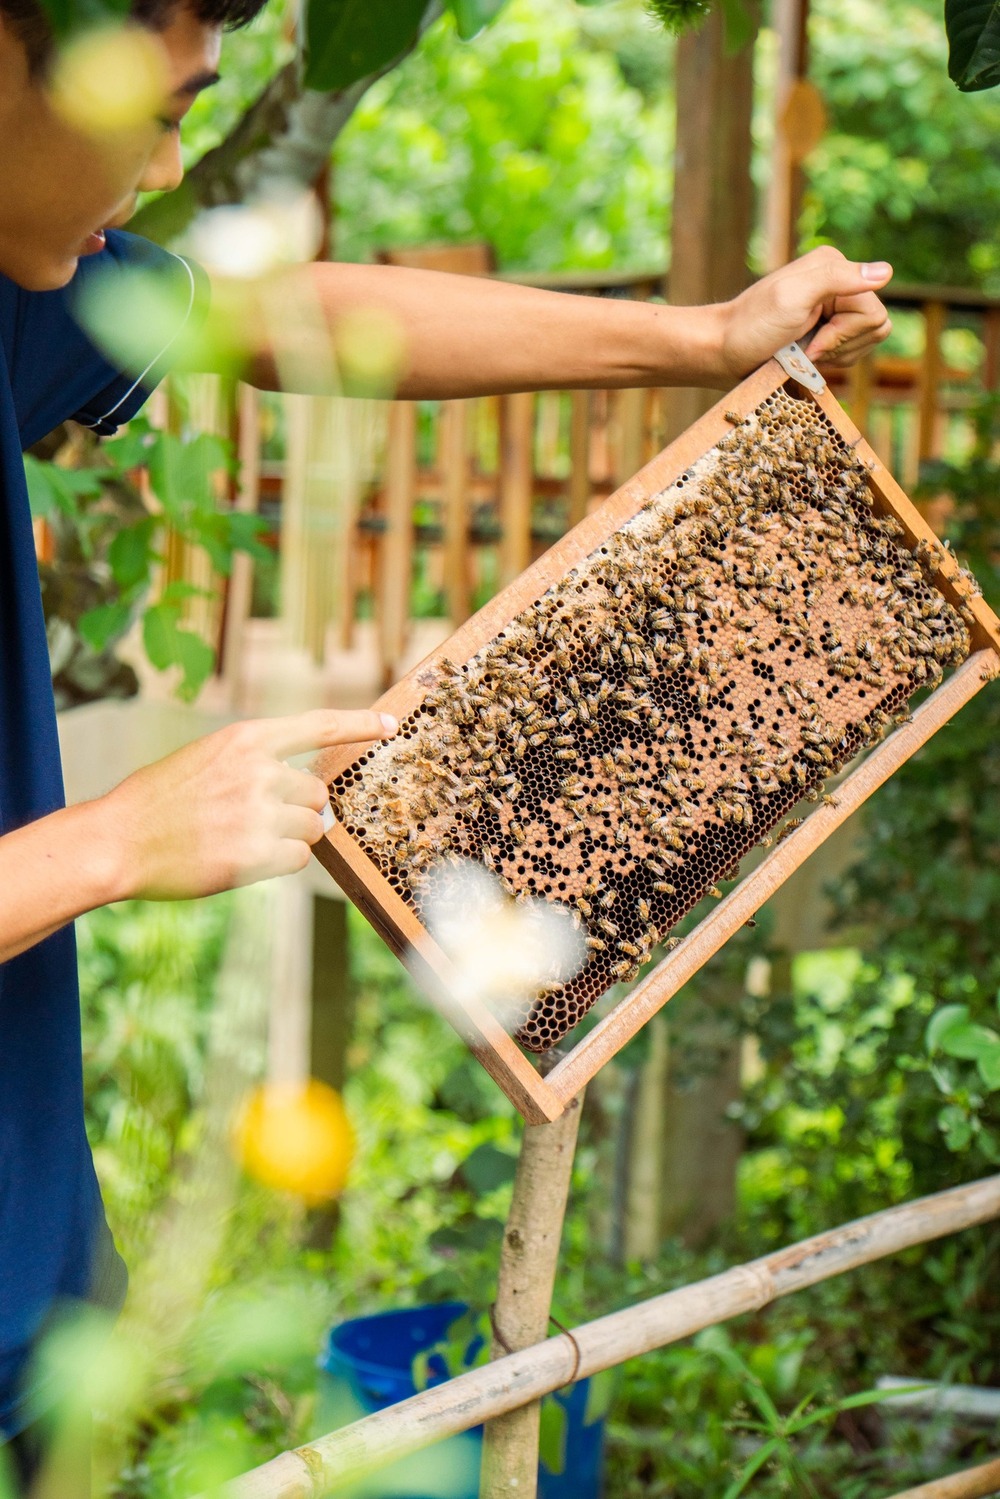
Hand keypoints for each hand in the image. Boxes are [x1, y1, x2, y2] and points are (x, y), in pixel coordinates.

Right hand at [101, 708, 396, 899]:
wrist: (118, 840)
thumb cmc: (159, 802)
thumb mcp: (206, 759)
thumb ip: (257, 767)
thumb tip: (310, 796)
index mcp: (245, 739)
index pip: (317, 725)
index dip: (358, 725)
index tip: (388, 725)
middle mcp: (258, 772)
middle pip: (317, 793)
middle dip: (298, 809)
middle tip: (256, 820)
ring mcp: (258, 814)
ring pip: (312, 828)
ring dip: (291, 837)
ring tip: (244, 838)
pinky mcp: (254, 855)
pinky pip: (298, 860)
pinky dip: (281, 863)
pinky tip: (244, 859)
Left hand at [717, 246, 892, 382]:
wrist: (723, 352)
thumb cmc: (752, 327)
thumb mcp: (793, 298)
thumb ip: (837, 279)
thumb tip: (887, 271)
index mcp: (835, 267)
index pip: (874, 311)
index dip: (844, 334)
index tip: (810, 340)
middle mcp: (838, 283)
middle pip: (876, 327)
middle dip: (841, 345)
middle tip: (806, 348)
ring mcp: (834, 308)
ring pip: (867, 342)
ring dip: (836, 355)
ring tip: (803, 352)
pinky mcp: (827, 330)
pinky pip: (852, 352)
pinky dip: (831, 361)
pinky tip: (805, 357)